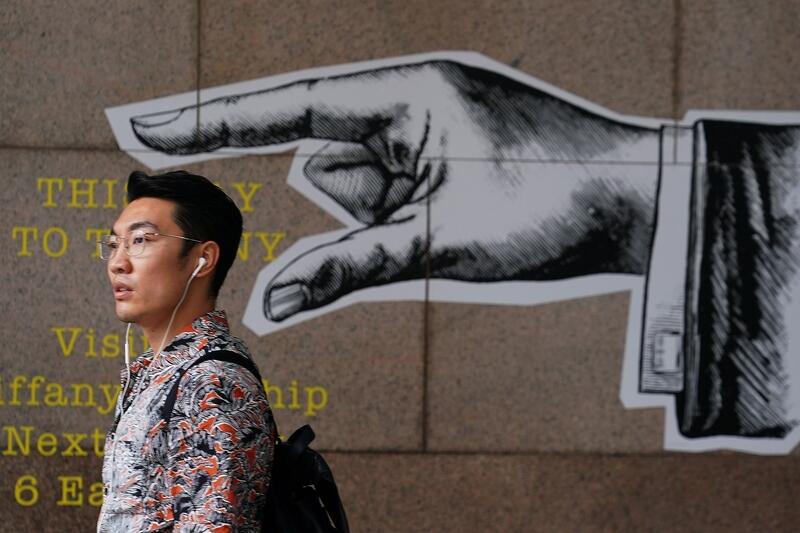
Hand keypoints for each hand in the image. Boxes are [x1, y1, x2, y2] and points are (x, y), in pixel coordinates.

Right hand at [131, 60, 660, 320]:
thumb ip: (348, 268)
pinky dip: (406, 227)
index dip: (209, 119)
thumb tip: (268, 303)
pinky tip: (465, 226)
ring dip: (390, 224)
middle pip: (330, 165)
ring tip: (465, 227)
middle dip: (361, 210)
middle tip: (429, 227)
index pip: (285, 105)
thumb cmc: (550, 208)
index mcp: (402, 94)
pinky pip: (390, 202)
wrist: (641, 205)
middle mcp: (407, 105)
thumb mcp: (441, 243)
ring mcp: (424, 136)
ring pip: (362, 193)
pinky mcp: (440, 165)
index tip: (137, 123)